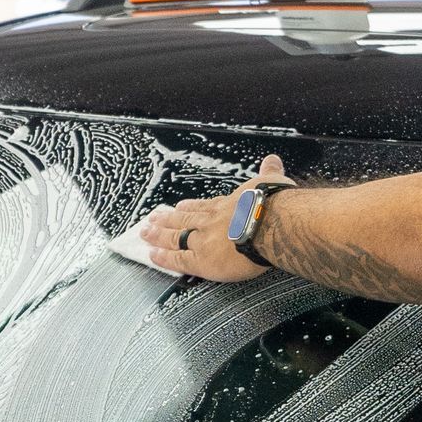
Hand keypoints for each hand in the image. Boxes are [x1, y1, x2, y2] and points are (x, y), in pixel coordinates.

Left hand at [139, 154, 288, 280]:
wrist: (272, 224)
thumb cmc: (275, 206)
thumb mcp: (273, 183)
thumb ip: (270, 173)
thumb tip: (273, 161)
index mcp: (228, 204)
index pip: (204, 206)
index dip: (190, 207)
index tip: (179, 206)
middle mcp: (211, 220)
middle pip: (183, 219)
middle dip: (166, 219)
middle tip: (152, 218)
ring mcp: (204, 239)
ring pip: (175, 236)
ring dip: (159, 234)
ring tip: (145, 233)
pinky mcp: (203, 260)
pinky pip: (178, 260)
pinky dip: (164, 258)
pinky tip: (153, 256)